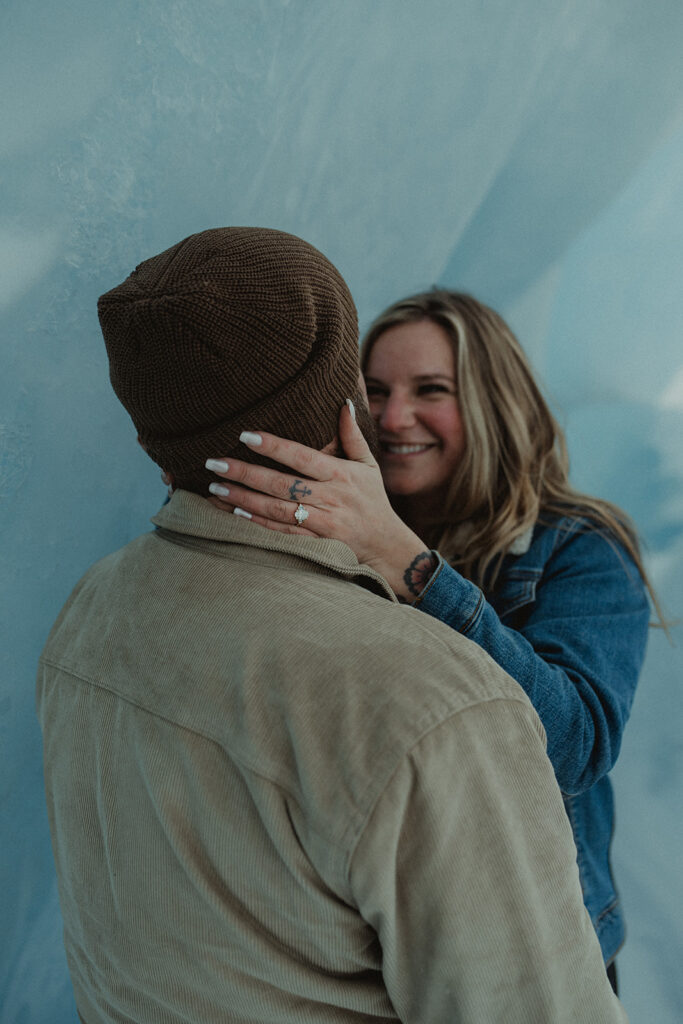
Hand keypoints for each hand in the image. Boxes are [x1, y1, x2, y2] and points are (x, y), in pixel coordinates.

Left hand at [204, 402, 434, 600]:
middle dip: (246, 472)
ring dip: (243, 499)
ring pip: (277, 509)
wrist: (388, 546)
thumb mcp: (368, 465)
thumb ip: (352, 435)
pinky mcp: (316, 543)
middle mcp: (331, 497)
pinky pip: (282, 533)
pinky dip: (258, 524)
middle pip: (281, 484)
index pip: (302, 456)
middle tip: (214, 462)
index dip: (274, 446)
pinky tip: (234, 514)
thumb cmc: (374, 501)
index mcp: (341, 474)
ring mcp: (323, 523)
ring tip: (215, 487)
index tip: (246, 434)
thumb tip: (342, 402)